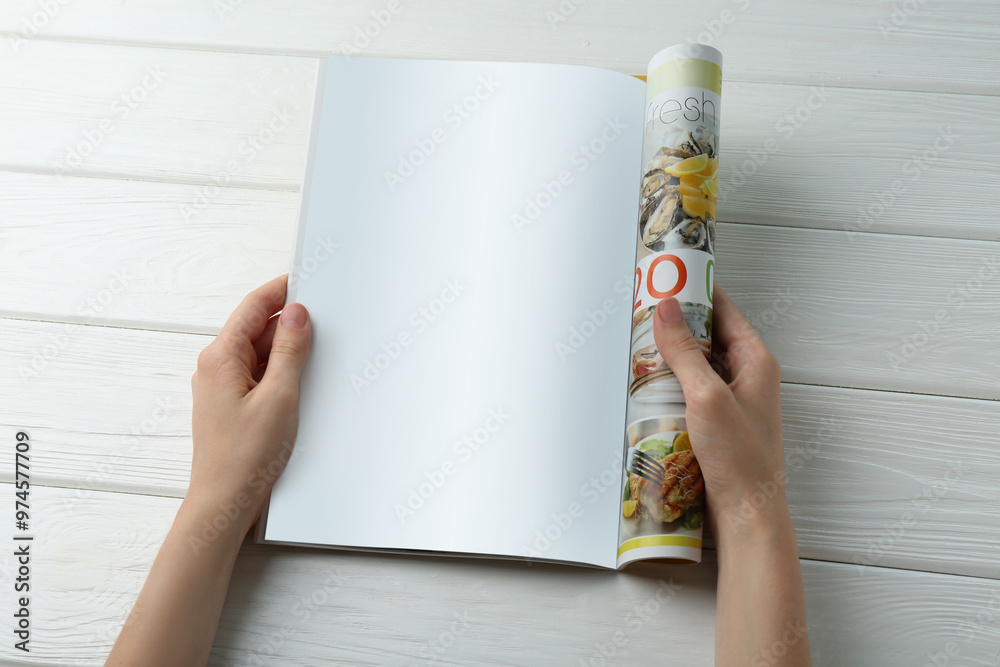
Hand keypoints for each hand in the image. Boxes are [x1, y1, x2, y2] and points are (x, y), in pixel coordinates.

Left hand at [108, 275, 312, 666]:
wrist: (224, 503)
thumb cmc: (246, 457)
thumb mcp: (280, 396)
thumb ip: (289, 350)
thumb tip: (297, 314)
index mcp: (220, 357)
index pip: (254, 306)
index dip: (282, 290)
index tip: (307, 279)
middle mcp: (215, 366)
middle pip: (256, 327)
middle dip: (289, 322)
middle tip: (323, 320)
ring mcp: (221, 386)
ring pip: (258, 352)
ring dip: (285, 349)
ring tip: (315, 356)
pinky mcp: (230, 404)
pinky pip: (257, 374)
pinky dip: (279, 371)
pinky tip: (300, 382)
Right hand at [654, 285, 810, 665]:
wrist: (747, 513)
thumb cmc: (739, 458)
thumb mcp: (707, 396)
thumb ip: (685, 351)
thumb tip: (665, 307)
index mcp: (756, 360)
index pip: (724, 309)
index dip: (695, 290)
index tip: (666, 276)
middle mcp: (748, 375)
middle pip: (708, 333)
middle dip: (676, 321)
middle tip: (642, 309)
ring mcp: (733, 398)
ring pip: (698, 361)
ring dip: (671, 353)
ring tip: (638, 343)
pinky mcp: (718, 419)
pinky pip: (692, 387)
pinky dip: (672, 380)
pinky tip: (648, 383)